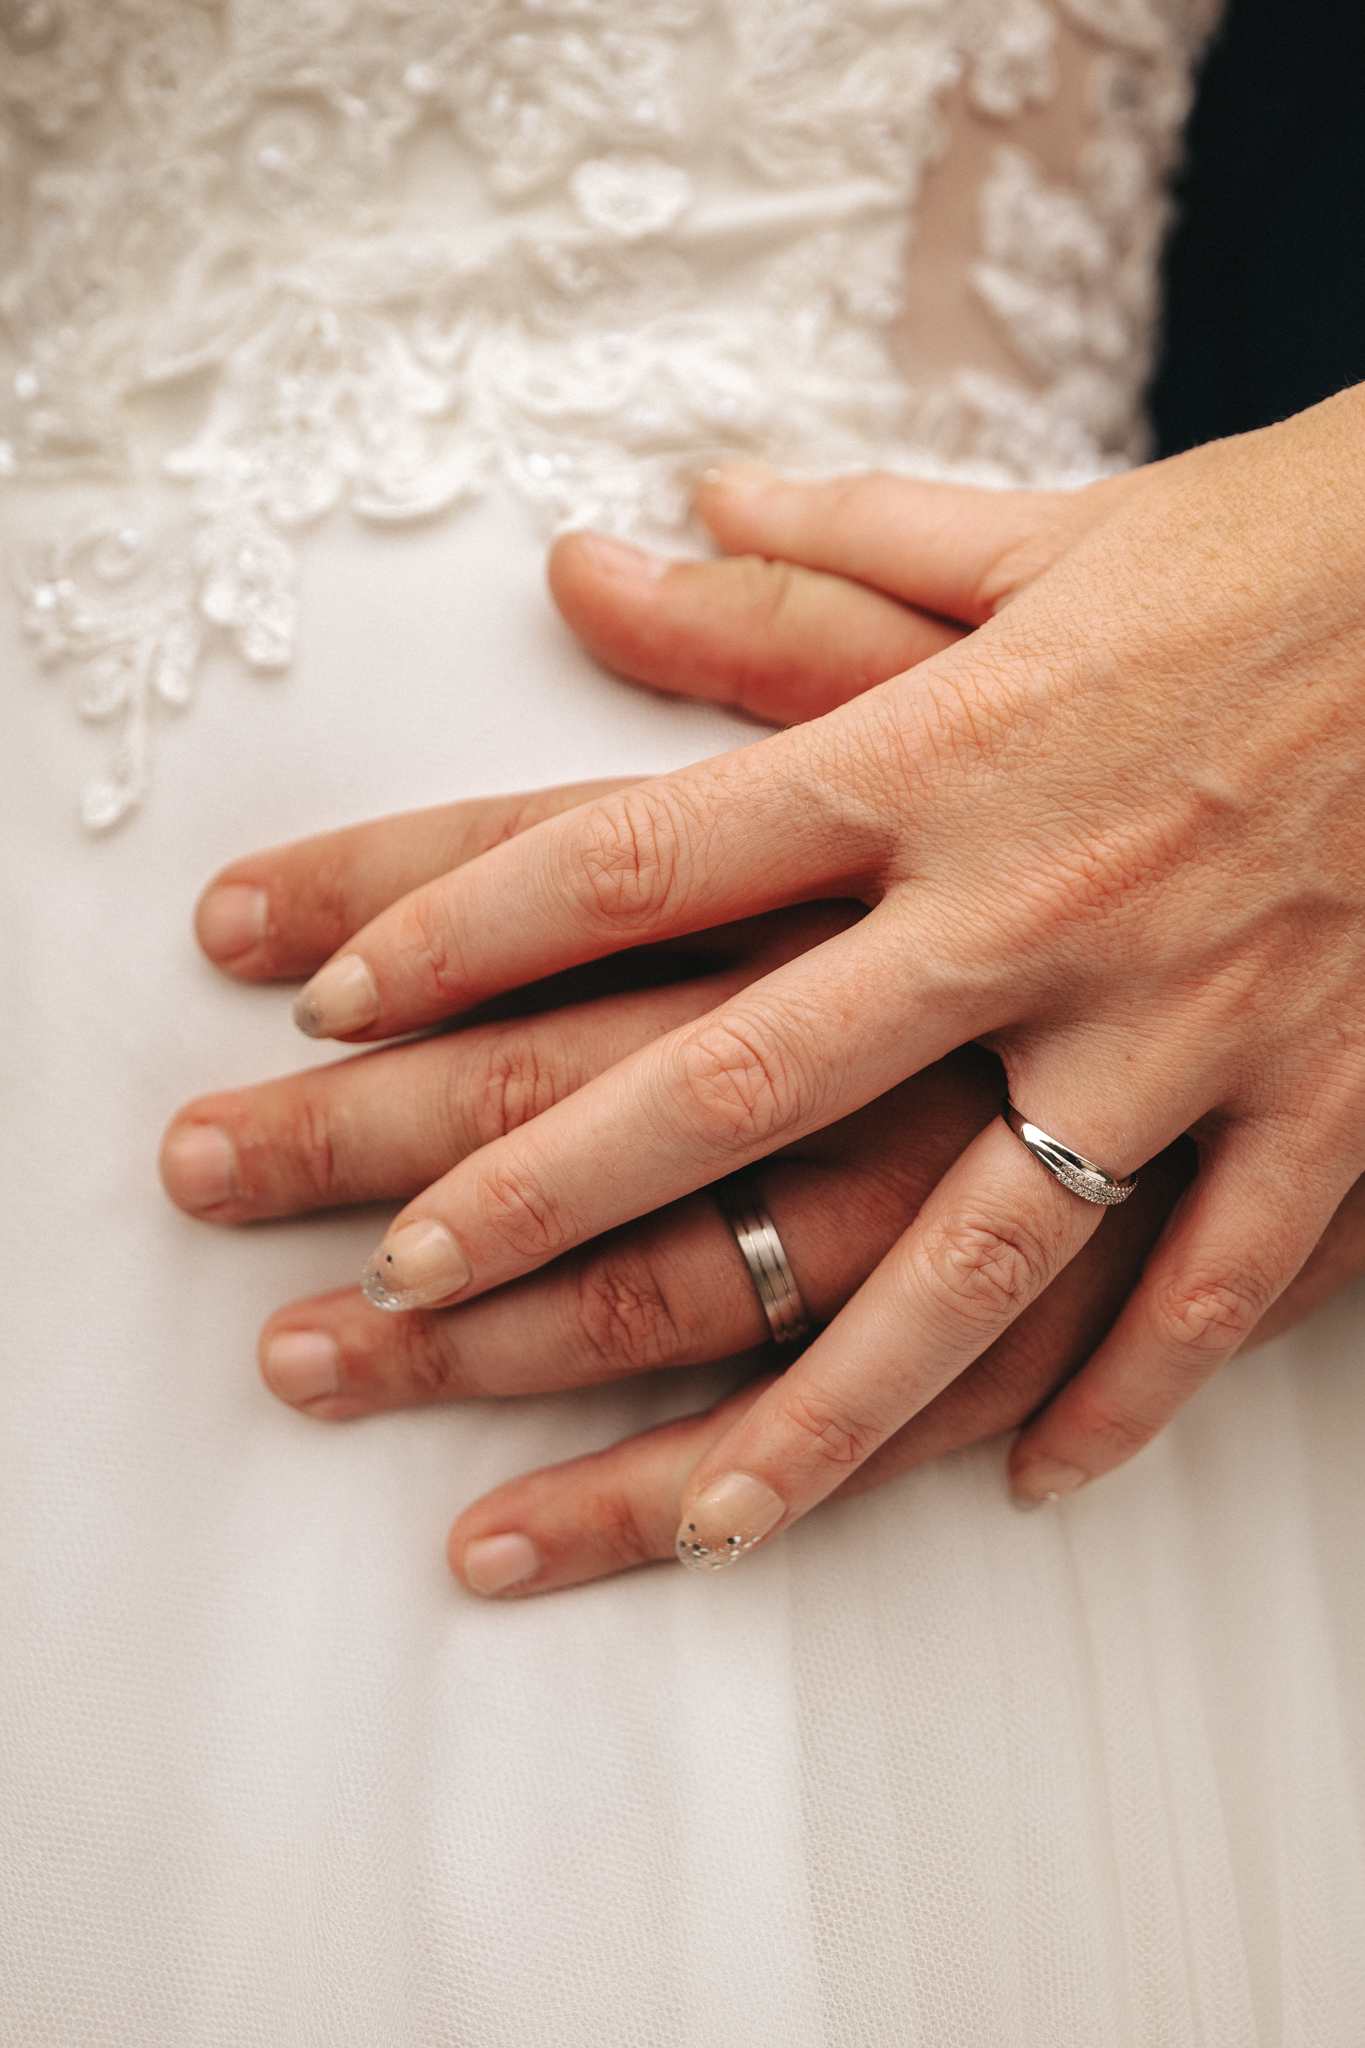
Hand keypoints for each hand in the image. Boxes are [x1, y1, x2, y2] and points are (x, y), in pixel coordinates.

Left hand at [268, 388, 1364, 1571]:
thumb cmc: (1284, 556)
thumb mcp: (1040, 534)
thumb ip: (815, 565)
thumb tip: (614, 546)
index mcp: (933, 751)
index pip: (636, 852)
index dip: (451, 928)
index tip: (309, 998)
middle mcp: (1023, 903)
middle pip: (728, 1075)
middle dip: (537, 1195)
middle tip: (378, 1296)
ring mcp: (1176, 1025)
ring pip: (960, 1261)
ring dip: (805, 1408)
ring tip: (675, 1522)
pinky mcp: (1325, 1103)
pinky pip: (1206, 1295)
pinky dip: (1119, 1399)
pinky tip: (1027, 1488)